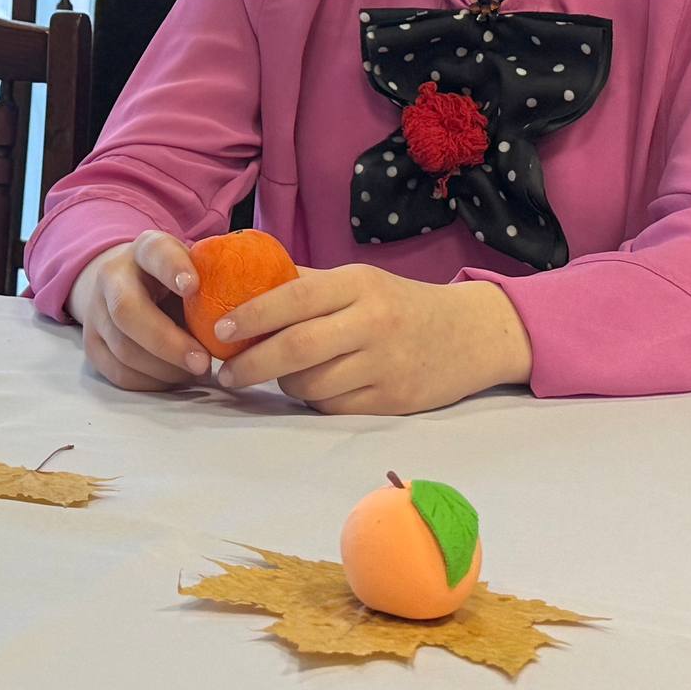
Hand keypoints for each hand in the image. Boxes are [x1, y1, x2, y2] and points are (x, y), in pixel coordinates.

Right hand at [65, 231, 212, 391]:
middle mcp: (112, 276)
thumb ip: (212, 285)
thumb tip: (242, 320)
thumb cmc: (175, 280)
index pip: (155, 253)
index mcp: (144, 249)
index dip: (172, 268)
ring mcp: (96, 311)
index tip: (193, 287)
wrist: (128, 284)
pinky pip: (118, 373)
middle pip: (127, 310)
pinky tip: (175, 377)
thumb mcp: (193, 269)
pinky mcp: (92, 344)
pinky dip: (151, 382)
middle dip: (167, 341)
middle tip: (203, 362)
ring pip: (123, 348)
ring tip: (196, 371)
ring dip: (164, 368)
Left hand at [211, 266, 532, 415]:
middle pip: (297, 348)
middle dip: (252, 364)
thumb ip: (306, 284)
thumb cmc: (400, 304)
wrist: (470, 334)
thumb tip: (241, 284)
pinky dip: (315, 401)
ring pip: (312, 385)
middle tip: (226, 373)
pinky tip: (317, 389)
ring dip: (285, 385)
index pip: (295, 296)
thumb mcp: (359, 281)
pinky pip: (335, 408)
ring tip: (282, 375)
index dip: (252, 314)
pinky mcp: (394, 400)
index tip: (219, 329)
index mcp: (358, 284)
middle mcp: (372, 322)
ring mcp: (385, 364)